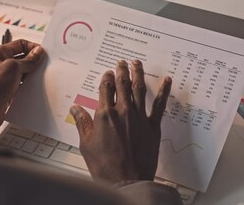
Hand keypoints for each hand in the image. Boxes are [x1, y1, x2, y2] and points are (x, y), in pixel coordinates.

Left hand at [0, 39, 44, 130]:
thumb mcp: (14, 67)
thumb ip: (28, 59)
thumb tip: (38, 52)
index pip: (20, 44)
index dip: (33, 47)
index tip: (43, 53)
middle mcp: (1, 63)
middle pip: (23, 57)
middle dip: (34, 60)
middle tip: (43, 64)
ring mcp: (5, 76)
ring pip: (24, 70)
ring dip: (32, 73)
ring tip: (39, 75)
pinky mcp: (8, 87)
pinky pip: (22, 82)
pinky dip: (29, 83)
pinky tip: (34, 85)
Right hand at [70, 60, 171, 183]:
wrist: (127, 180)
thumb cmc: (105, 166)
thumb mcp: (87, 144)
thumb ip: (82, 123)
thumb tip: (75, 108)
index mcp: (105, 115)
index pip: (105, 88)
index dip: (106, 77)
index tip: (107, 72)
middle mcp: (123, 111)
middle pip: (122, 84)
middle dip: (122, 71)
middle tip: (122, 62)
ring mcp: (140, 117)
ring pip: (139, 89)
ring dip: (138, 74)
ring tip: (137, 63)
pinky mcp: (153, 125)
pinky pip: (160, 104)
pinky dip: (164, 91)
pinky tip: (167, 81)